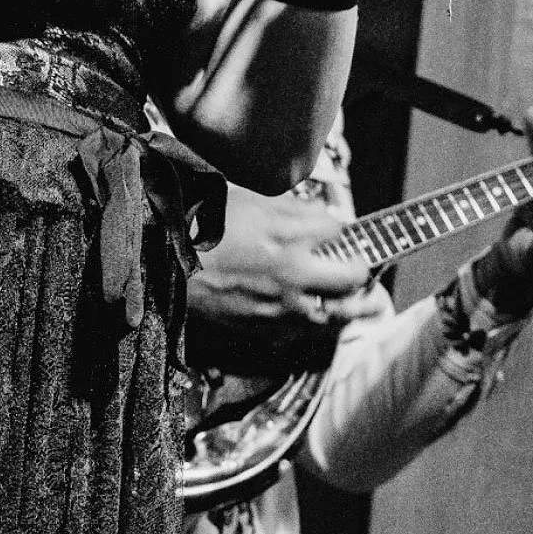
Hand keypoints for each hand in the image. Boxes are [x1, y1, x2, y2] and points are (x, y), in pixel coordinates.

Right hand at [187, 183, 376, 353]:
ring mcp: (282, 305)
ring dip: (355, 308)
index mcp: (290, 233)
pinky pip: (306, 334)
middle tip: (363, 268)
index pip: (341, 231)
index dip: (346, 231)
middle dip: (363, 271)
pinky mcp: (266, 329)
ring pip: (337, 314)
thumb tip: (318, 217)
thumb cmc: (203, 225)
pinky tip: (325, 322)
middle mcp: (294, 271)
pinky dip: (321, 328)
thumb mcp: (249, 199)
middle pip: (353, 277)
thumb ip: (290, 209)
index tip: (346, 234)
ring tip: (366, 305)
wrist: (166, 263)